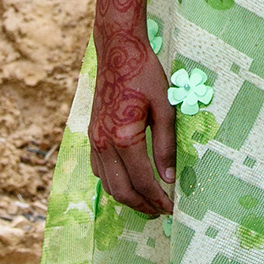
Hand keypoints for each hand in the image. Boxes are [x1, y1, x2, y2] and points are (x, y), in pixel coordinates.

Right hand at [90, 37, 176, 216]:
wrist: (118, 51)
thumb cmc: (145, 75)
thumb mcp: (165, 108)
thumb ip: (166, 146)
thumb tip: (170, 178)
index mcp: (123, 137)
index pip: (143, 181)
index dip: (159, 199)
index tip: (173, 208)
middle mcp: (103, 142)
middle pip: (121, 191)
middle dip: (143, 206)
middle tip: (162, 211)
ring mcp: (93, 139)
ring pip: (106, 184)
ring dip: (127, 198)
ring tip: (148, 202)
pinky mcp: (91, 135)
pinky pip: (99, 170)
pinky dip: (113, 182)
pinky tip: (130, 182)